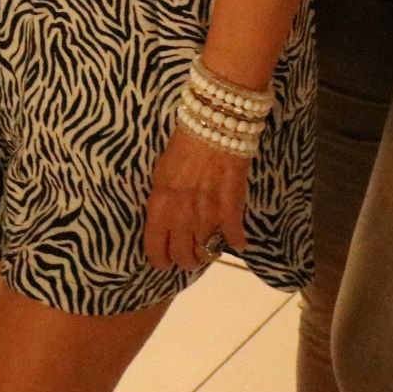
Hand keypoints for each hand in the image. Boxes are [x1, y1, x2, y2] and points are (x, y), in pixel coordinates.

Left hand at [145, 123, 249, 271]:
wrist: (213, 128)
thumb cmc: (182, 148)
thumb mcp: (161, 176)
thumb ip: (162, 203)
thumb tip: (165, 224)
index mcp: (159, 205)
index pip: (155, 247)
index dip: (160, 261)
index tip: (165, 263)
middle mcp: (180, 215)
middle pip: (183, 256)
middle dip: (186, 260)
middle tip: (190, 256)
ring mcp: (206, 215)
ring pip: (206, 252)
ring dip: (208, 252)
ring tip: (210, 246)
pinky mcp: (230, 211)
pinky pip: (233, 238)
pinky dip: (236, 241)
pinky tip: (237, 240)